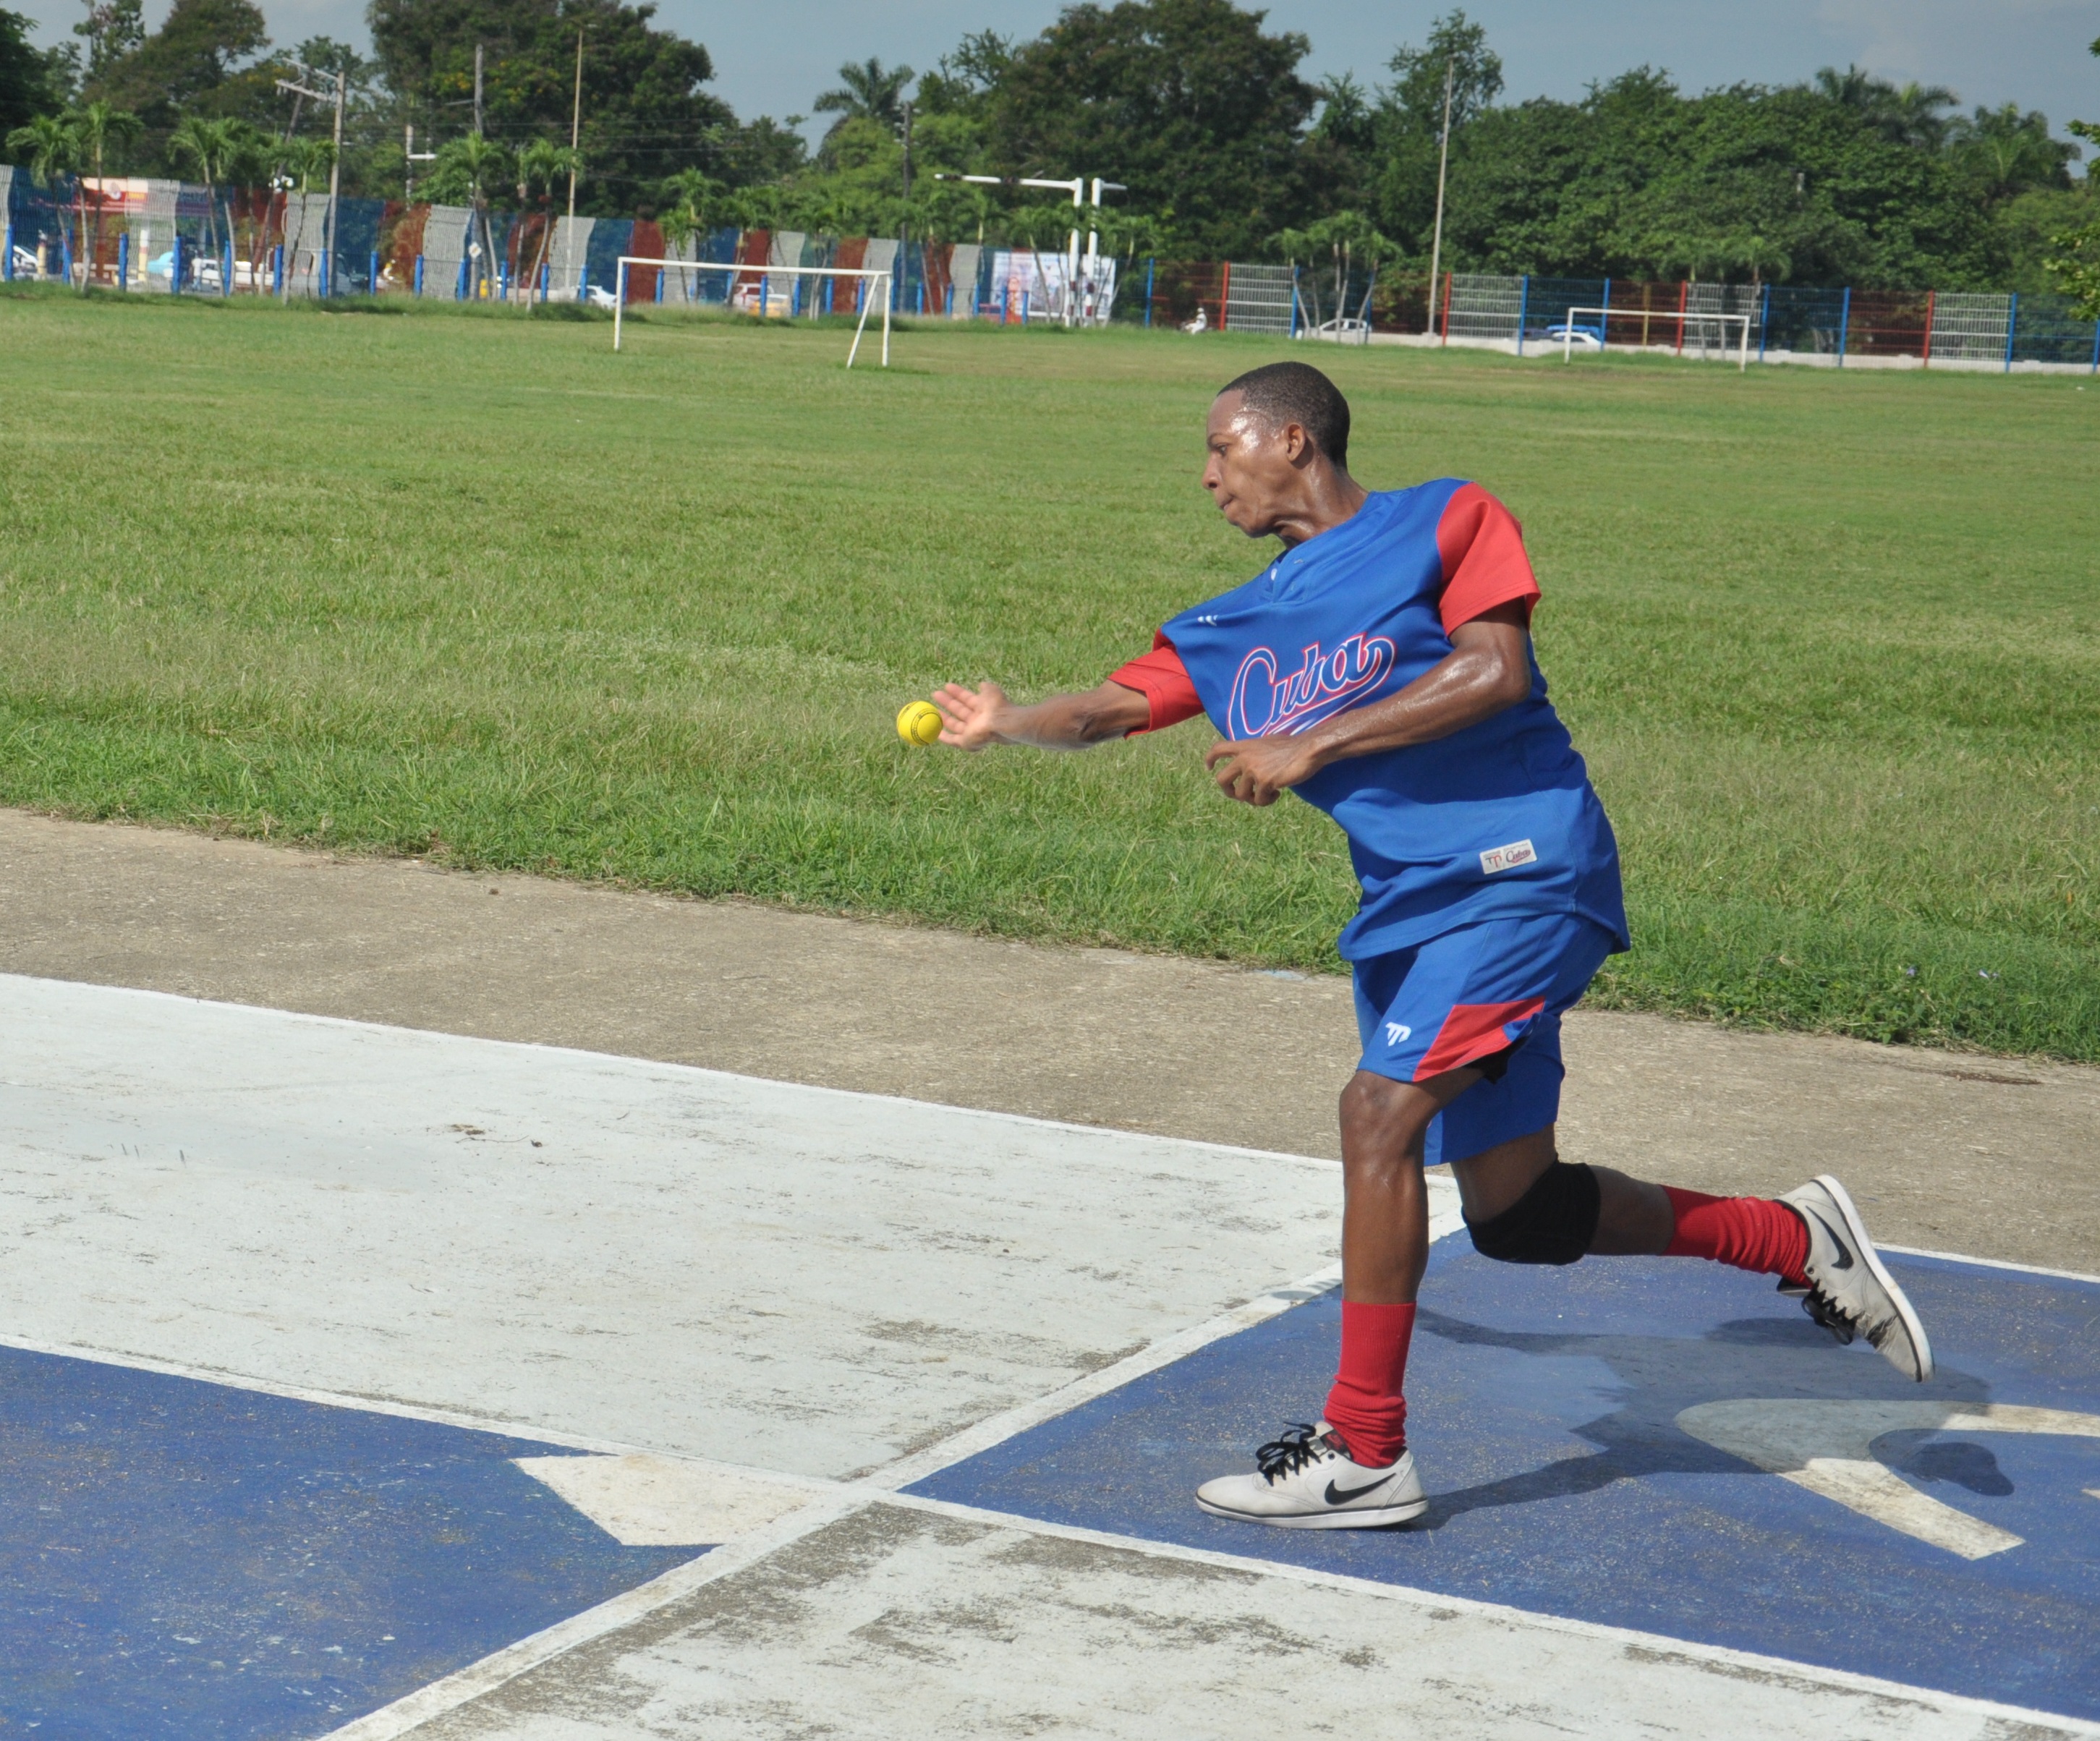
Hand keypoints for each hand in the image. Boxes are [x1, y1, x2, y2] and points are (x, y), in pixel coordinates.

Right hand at [931, 681, 1010, 750]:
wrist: (1002, 723)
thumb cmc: (998, 706)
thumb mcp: (992, 691)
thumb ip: (986, 689)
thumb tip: (981, 684)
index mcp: (984, 708)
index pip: (968, 699)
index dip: (958, 692)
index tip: (947, 686)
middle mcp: (977, 720)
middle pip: (959, 711)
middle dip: (947, 702)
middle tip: (935, 694)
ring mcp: (972, 732)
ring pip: (954, 724)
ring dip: (943, 716)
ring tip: (931, 707)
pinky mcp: (966, 742)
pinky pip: (952, 740)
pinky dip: (943, 736)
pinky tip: (933, 730)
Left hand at [1204, 734, 1318, 805]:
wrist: (1308, 750)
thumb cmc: (1293, 745)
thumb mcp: (1268, 742)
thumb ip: (1255, 750)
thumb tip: (1251, 760)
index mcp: (1245, 745)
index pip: (1218, 749)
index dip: (1210, 759)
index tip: (1209, 768)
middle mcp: (1245, 757)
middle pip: (1221, 779)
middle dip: (1228, 791)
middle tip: (1239, 795)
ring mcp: (1253, 770)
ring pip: (1241, 795)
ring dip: (1253, 799)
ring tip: (1267, 794)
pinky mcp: (1264, 782)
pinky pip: (1258, 800)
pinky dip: (1267, 801)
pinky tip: (1278, 794)